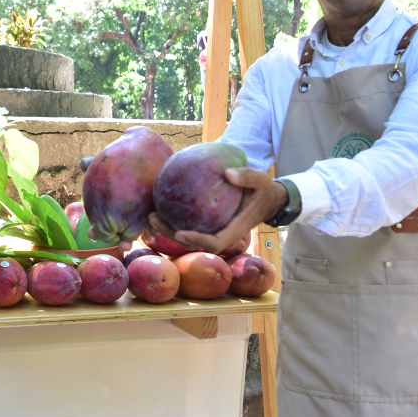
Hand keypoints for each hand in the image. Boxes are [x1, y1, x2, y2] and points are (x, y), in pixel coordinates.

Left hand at [155, 167, 286, 254]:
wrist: (268, 199)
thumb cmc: (264, 190)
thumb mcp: (262, 181)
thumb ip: (248, 177)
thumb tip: (227, 173)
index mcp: (235, 230)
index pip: (213, 243)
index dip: (196, 240)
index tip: (180, 233)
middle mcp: (221, 234)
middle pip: (193, 243)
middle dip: (171, 235)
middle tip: (152, 219)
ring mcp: (214, 230)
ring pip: (187, 237)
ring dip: (166, 229)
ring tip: (149, 216)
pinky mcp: (209, 224)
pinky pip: (188, 225)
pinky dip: (172, 220)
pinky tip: (158, 207)